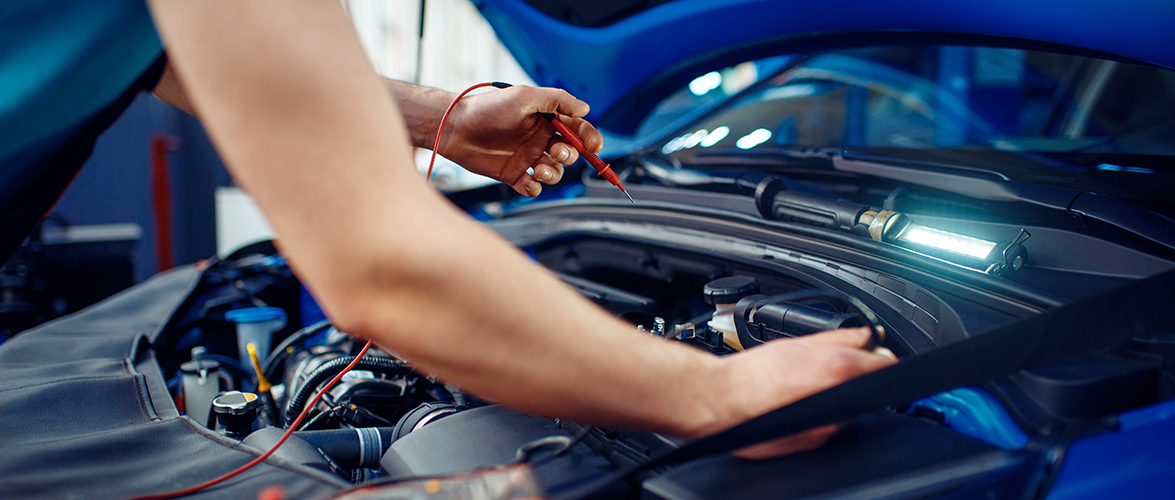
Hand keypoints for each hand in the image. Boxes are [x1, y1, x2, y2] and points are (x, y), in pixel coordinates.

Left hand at [437, 85, 601, 196]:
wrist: (455, 127)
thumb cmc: (486, 107)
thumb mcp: (525, 96)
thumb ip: (557, 100)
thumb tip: (585, 108)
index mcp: (545, 120)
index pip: (577, 130)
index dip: (589, 138)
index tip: (593, 146)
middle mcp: (539, 139)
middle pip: (569, 153)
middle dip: (569, 155)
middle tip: (555, 151)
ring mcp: (527, 158)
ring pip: (554, 172)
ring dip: (553, 174)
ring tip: (540, 170)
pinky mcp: (513, 174)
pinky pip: (532, 187)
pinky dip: (534, 188)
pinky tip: (528, 182)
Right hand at [705, 327, 896, 458]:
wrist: (722, 402)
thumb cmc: (752, 374)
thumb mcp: (798, 343)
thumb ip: (840, 337)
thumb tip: (867, 335)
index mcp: (837, 371)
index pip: (885, 365)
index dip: (880, 357)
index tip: (875, 354)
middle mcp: (838, 403)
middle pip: (865, 388)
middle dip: (852, 377)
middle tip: (822, 369)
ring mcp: (828, 428)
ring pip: (847, 409)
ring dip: (834, 398)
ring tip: (801, 388)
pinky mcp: (816, 443)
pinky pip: (829, 426)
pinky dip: (819, 415)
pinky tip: (794, 404)